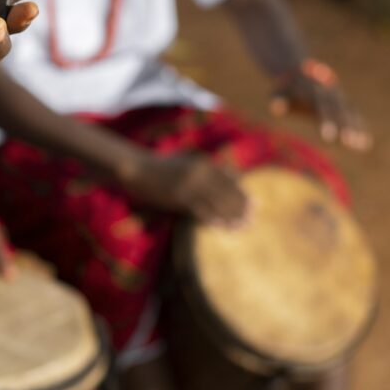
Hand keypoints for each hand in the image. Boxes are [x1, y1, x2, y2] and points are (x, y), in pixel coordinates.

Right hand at [116, 152, 249, 226]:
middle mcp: (200, 172)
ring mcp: (189, 184)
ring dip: (230, 216)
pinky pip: (200, 209)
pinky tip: (219, 227)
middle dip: (240, 207)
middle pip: (227, 192)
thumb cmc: (160, 167)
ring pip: (216, 202)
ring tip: (239, 227)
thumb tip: (224, 178)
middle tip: (250, 221)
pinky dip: (211, 219)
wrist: (136, 168)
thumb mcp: (184, 162)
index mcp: (203, 163)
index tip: (254, 205)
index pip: (231, 179)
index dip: (243, 193)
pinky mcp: (178, 195)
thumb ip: (203, 169)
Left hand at [270, 64, 371, 151]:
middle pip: (339, 111)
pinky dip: (359, 126)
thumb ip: (277, 99)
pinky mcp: (343, 101)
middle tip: (350, 143)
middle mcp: (329, 93)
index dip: (327, 122)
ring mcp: (338, 96)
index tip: (329, 138)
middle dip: (345, 127)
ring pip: (350, 112)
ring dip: (356, 128)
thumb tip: (276, 108)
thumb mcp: (278, 92)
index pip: (322, 108)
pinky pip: (353, 114)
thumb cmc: (286, 88)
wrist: (300, 71)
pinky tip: (364, 142)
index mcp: (314, 92)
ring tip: (360, 146)